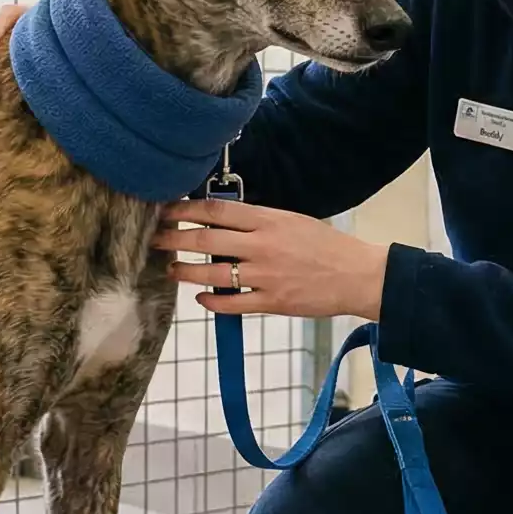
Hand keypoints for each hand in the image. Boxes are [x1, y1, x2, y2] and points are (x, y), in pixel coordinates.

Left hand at [157, 199, 390, 320]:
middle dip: (174, 239)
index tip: (166, 211)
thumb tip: (221, 220)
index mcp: (268, 220)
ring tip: (171, 269)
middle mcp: (262, 246)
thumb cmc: (326, 246)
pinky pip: (232, 303)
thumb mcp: (292, 221)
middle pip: (205, 240)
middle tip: (154, 240)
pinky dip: (212, 301)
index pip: (217, 211)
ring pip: (212, 274)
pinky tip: (200, 298)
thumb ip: (258, 221)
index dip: (186, 210)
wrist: (358, 275)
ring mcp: (265, 276)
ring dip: (185, 272)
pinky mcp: (271, 302)